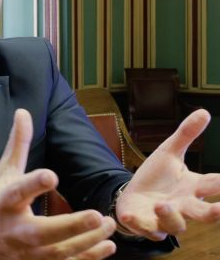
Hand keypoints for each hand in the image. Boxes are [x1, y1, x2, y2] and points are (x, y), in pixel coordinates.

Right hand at [0, 109, 116, 259]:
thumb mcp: (3, 172)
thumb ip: (17, 143)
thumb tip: (23, 111)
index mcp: (5, 201)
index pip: (19, 191)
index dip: (34, 184)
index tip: (51, 175)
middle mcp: (15, 229)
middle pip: (43, 232)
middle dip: (70, 227)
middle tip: (95, 215)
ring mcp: (26, 253)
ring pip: (58, 253)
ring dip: (86, 242)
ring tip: (108, 225)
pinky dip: (86, 259)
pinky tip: (108, 248)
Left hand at [116, 109, 219, 240]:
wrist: (134, 195)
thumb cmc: (157, 176)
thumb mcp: (169, 152)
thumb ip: (186, 134)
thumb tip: (204, 111)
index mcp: (192, 187)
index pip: (213, 185)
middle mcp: (183, 206)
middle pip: (201, 213)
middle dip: (212, 213)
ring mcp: (164, 218)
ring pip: (174, 224)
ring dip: (170, 215)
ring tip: (162, 203)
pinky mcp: (145, 224)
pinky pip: (143, 227)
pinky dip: (137, 223)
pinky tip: (128, 216)